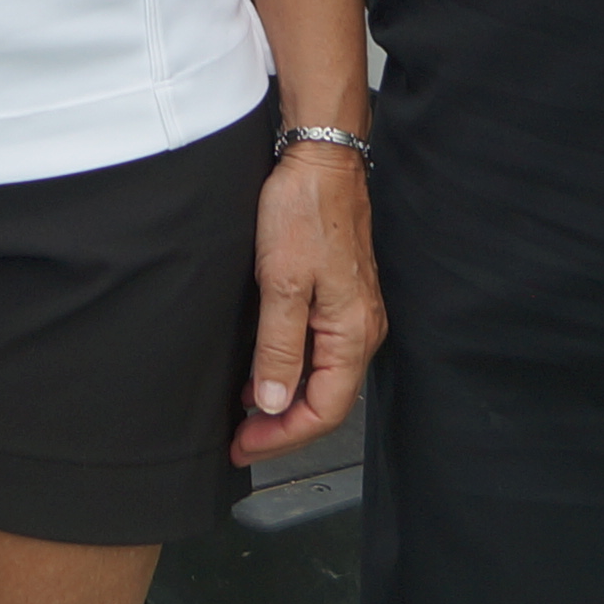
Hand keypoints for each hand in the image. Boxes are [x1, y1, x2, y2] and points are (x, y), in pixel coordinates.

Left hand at [234, 146, 382, 463]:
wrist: (321, 158)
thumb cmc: (305, 210)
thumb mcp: (281, 283)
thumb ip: (279, 348)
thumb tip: (275, 405)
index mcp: (353, 333)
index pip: (325, 411)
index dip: (283, 437)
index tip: (245, 445)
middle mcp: (361, 330)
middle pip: (327, 402)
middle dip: (284, 427)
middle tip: (242, 439)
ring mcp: (353, 314)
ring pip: (323, 379)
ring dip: (286, 402)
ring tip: (247, 415)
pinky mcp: (341, 297)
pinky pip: (321, 352)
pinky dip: (292, 372)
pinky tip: (265, 372)